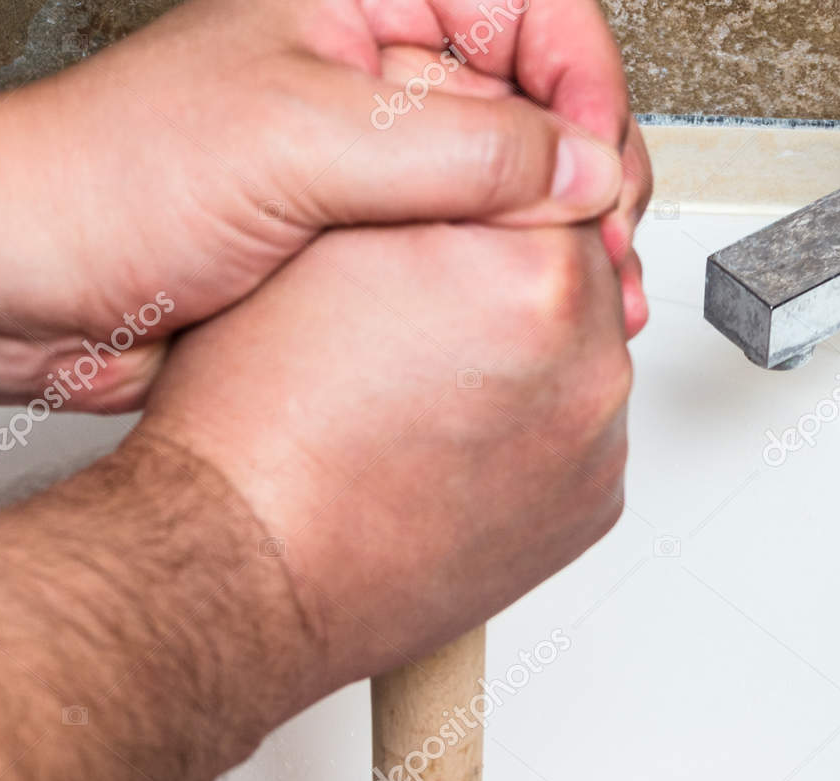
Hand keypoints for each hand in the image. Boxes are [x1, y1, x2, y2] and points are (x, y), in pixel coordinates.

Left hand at [0, 0, 638, 401]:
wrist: (28, 287)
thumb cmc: (113, 180)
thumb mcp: (301, 140)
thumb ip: (453, 148)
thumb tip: (576, 167)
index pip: (531, 11)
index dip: (585, 90)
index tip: (599, 176)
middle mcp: (367, 70)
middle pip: (529, 101)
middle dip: (583, 175)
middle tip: (604, 252)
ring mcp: (358, 160)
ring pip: (496, 187)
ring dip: (550, 243)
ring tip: (587, 299)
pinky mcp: (344, 243)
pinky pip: (445, 254)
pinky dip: (491, 290)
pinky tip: (514, 325)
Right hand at [136, 213, 630, 698]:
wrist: (245, 567)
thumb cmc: (260, 427)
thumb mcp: (325, 240)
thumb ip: (430, 177)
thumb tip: (477, 153)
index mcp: (536, 272)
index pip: (551, 186)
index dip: (480, 209)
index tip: (437, 248)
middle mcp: (587, 364)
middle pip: (576, 278)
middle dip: (506, 290)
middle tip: (416, 330)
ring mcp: (594, 448)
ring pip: (575, 363)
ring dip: (521, 366)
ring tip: (423, 399)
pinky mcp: (587, 514)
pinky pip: (572, 446)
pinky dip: (526, 440)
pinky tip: (448, 451)